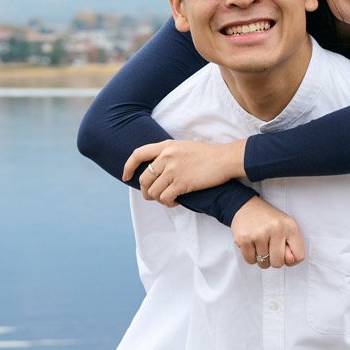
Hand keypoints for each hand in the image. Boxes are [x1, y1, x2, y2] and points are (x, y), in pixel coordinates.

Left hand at [124, 139, 247, 206]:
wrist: (224, 159)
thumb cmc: (207, 155)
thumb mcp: (183, 147)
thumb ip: (168, 154)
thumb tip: (156, 169)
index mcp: (166, 146)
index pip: (138, 154)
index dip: (128, 166)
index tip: (125, 176)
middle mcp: (166, 157)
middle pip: (144, 179)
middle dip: (146, 192)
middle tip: (153, 196)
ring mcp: (173, 170)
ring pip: (153, 191)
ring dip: (158, 199)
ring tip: (168, 199)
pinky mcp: (181, 182)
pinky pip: (165, 198)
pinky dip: (168, 203)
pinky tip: (175, 202)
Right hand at [231, 198, 305, 269]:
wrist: (247, 205)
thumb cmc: (268, 219)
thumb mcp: (286, 227)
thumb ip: (292, 246)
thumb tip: (289, 261)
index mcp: (290, 227)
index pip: (299, 256)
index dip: (292, 259)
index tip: (285, 252)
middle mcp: (276, 229)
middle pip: (278, 263)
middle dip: (273, 260)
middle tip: (270, 248)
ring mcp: (259, 234)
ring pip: (263, 263)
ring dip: (261, 258)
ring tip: (260, 244)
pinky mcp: (245, 239)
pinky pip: (250, 260)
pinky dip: (251, 256)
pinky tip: (252, 244)